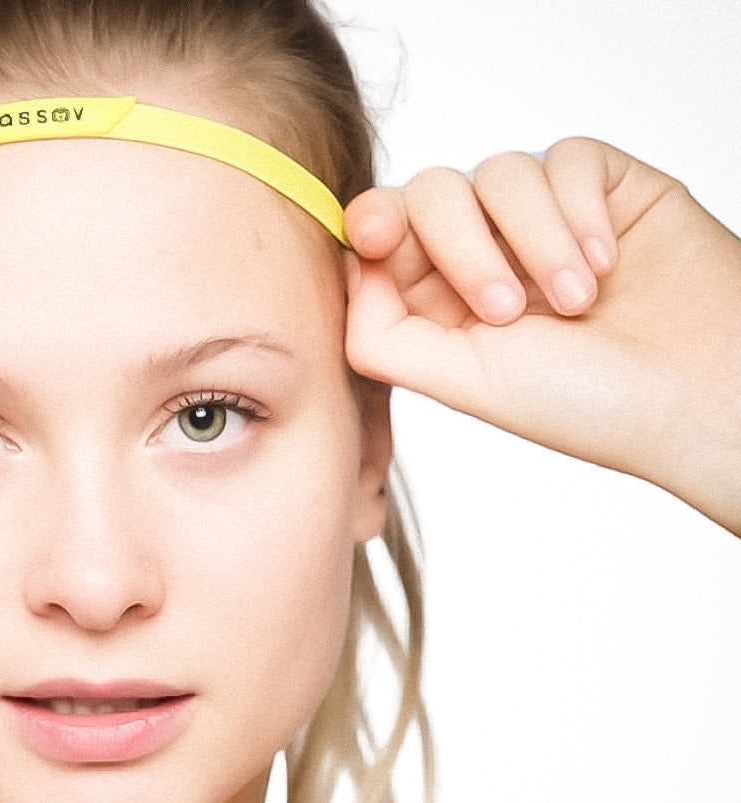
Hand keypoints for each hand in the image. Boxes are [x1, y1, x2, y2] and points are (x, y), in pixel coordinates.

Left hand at [345, 138, 740, 535]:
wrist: (696, 393)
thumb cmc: (584, 403)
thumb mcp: (461, 381)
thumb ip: (380, 334)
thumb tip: (347, 269)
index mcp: (439, 301)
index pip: (385, 236)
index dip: (373, 223)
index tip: (375, 234)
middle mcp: (485, 253)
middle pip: (430, 194)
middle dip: (460, 246)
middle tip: (508, 311)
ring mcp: (541, 219)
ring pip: (497, 172)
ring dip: (534, 239)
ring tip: (578, 301)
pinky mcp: (602, 187)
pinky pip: (563, 157)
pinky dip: (578, 211)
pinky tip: (608, 264)